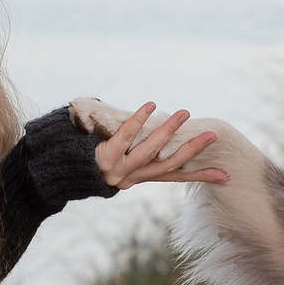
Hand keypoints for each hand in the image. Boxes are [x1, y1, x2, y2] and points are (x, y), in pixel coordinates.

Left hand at [94, 102, 229, 188]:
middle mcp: (130, 178)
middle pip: (168, 164)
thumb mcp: (116, 161)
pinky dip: (139, 120)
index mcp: (137, 178)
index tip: (225, 175)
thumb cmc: (87, 158)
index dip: (199, 176)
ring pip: (150, 150)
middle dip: (192, 150)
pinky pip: (125, 136)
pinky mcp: (105, 156)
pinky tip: (150, 106)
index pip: (174, 176)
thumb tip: (162, 134)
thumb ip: (136, 153)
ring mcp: (118, 169)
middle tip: (212, 135)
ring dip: (169, 130)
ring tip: (185, 114)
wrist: (57, 168)